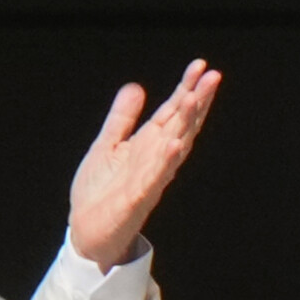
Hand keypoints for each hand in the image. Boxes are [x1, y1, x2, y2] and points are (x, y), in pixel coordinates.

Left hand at [67, 60, 220, 269]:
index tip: (200, 66)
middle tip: (213, 75)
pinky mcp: (136, 199)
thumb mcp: (108, 146)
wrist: (86, 233)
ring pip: (173, 148)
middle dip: (196, 101)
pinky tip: (175, 144)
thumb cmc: (100, 192)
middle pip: (181, 125)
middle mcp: (155, 160)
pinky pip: (154, 178)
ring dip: (185, 124)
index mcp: (148, 145)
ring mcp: (149, 179)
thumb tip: (136, 86)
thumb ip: (122, 118)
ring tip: (195, 99)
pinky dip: (165, 162)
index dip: (186, 88)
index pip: (172, 112)